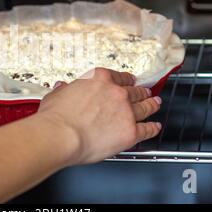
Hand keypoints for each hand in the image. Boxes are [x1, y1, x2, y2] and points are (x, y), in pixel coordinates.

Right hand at [38, 68, 161, 164]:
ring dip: (152, 105)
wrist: (61, 134)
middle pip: (135, 91)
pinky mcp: (130, 131)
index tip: (128, 81)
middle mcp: (116, 92)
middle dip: (141, 92)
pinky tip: (155, 127)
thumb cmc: (56, 117)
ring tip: (155, 104)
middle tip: (145, 92)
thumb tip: (62, 88)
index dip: (126, 80)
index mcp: (99, 79)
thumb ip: (63, 90)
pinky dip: (153, 128)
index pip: (119, 77)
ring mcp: (126, 112)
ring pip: (145, 107)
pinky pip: (147, 129)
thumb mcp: (56, 95)